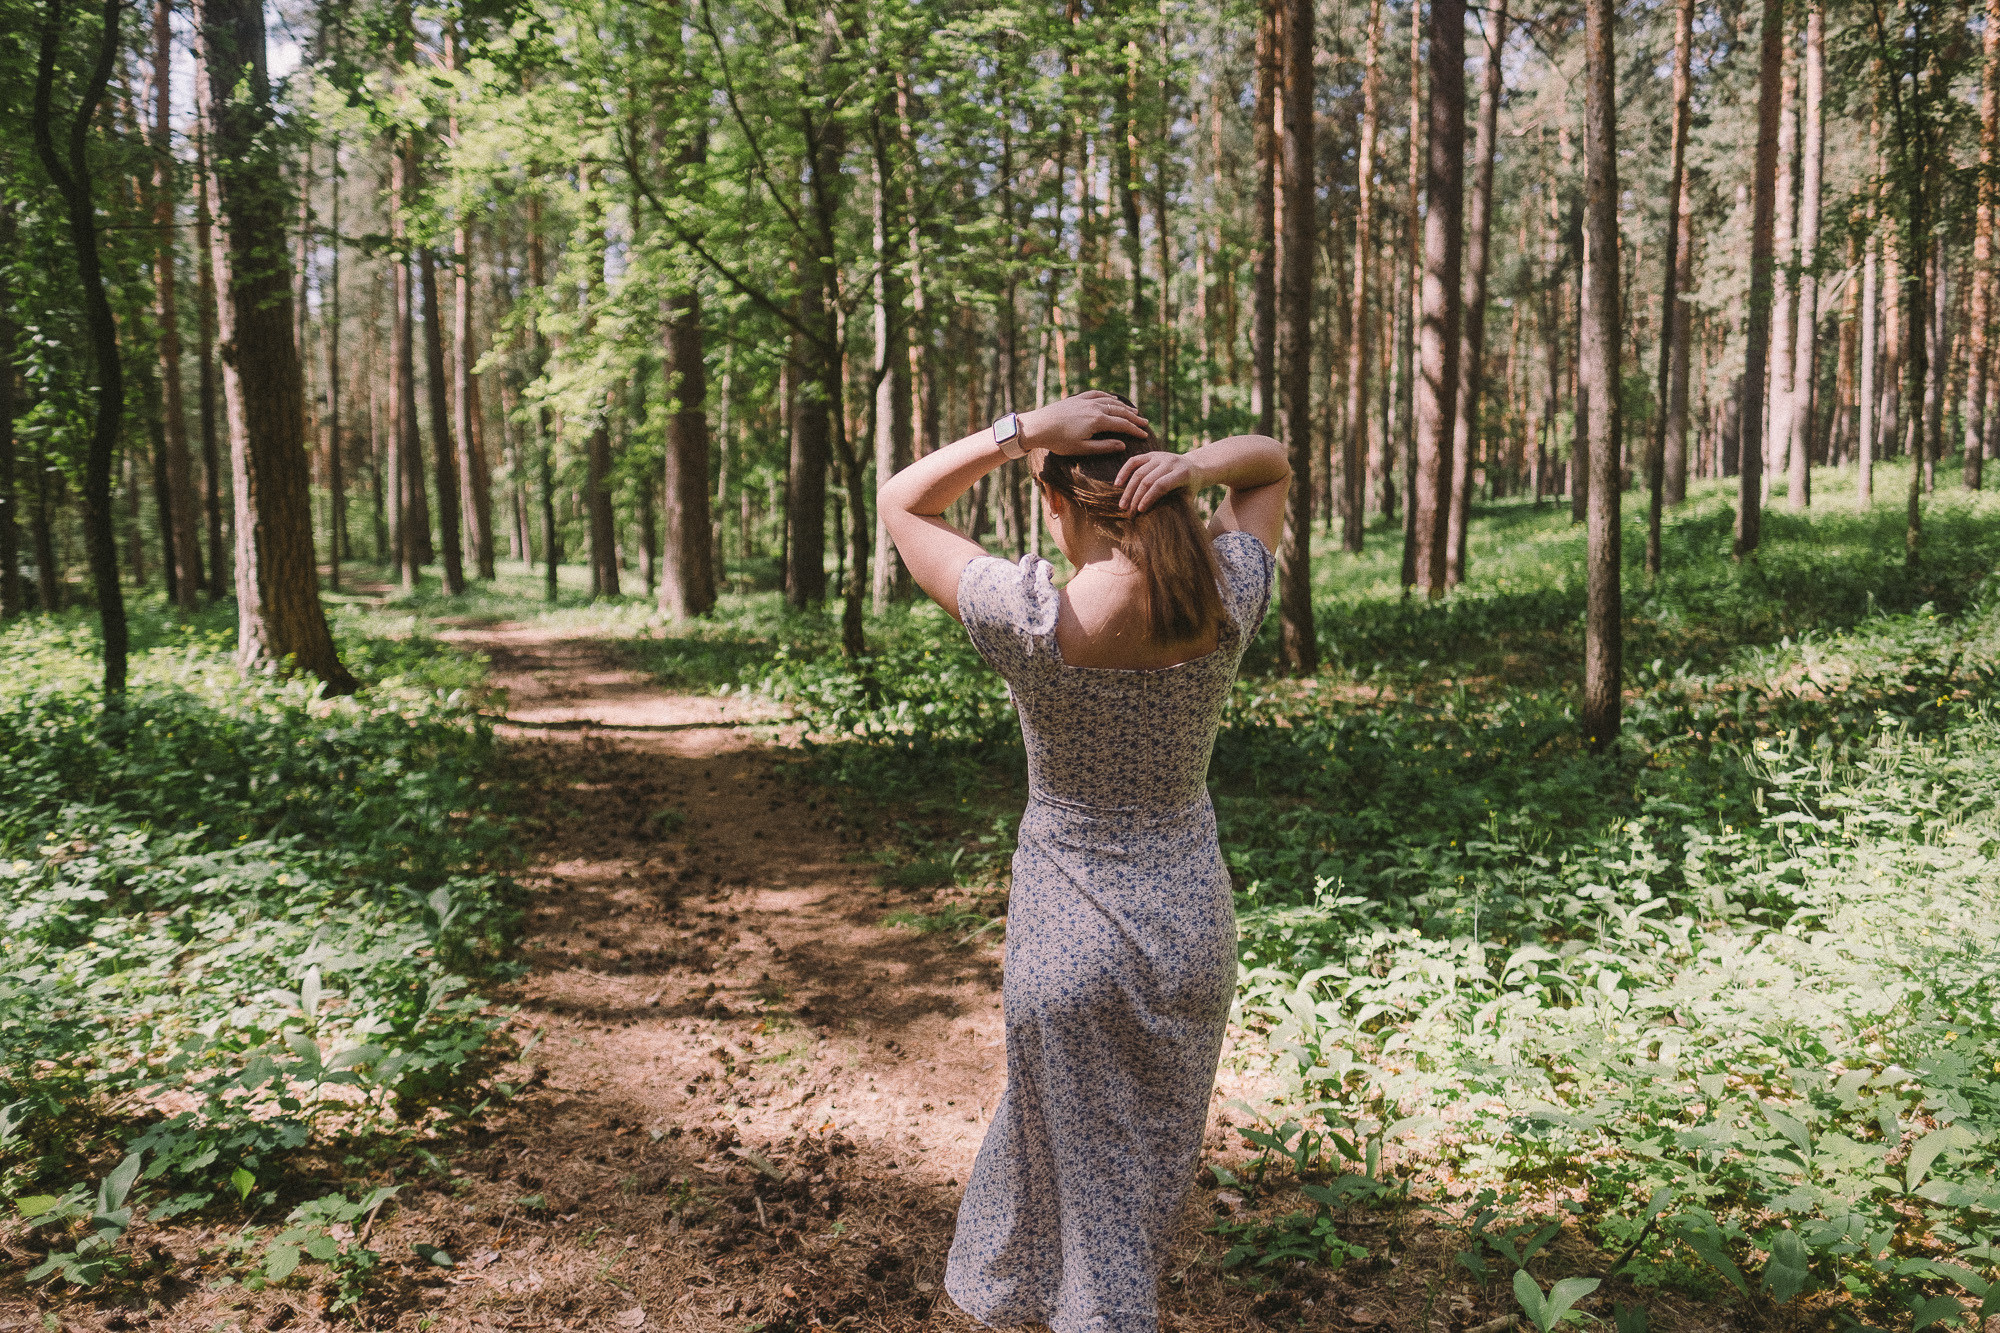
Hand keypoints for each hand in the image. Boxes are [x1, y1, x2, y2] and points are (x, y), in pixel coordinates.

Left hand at [1019, 391, 1149, 455]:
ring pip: (1111, 401)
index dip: (1136, 430)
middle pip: (1120, 411)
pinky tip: (1113, 399)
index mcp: (1098, 421)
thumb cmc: (1059, 441)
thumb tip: (1123, 445)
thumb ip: (1105, 447)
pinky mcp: (1077, 398)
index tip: (1145, 435)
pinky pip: (1097, 394)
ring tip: (1134, 412)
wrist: (1038, 426)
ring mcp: (1086, 401)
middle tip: (1145, 423)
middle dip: (1135, 418)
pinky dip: (1108, 397)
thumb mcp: (1083, 449)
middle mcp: (1095, 407)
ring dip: (1124, 407)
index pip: (1123, 425)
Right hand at [1116, 450, 1201, 512]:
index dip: (1148, 498)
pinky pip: (1134, 461)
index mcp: (1182, 473)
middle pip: (1147, 479)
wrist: (1195, 467)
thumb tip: (1157, 520)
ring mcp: (1160, 456)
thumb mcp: (1188, 497)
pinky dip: (1124, 472)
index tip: (1140, 511)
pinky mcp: (1151, 454)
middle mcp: (1170, 461)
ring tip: (1122, 505)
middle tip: (1129, 512)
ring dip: (1128, 490)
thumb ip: (1176, 504)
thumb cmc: (1190, 488)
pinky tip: (1117, 484)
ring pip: (1138, 472)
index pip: (1161, 485)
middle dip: (1136, 497)